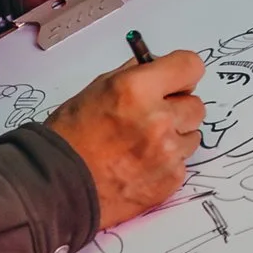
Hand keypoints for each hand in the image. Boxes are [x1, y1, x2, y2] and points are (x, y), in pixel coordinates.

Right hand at [47, 51, 206, 228]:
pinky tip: (140, 165)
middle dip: (177, 108)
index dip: (182, 72)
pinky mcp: (171, 179)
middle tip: (152, 117)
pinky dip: (167, 162)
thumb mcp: (97, 90)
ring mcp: (167, 153)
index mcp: (137, 89)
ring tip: (142, 145)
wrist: (57, 186)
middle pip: (196, 104)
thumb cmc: (70, 136)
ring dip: (174, 136)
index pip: (191, 66)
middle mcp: (158, 120)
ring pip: (192, 134)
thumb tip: (158, 66)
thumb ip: (134, 75)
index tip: (174, 79)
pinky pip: (183, 162)